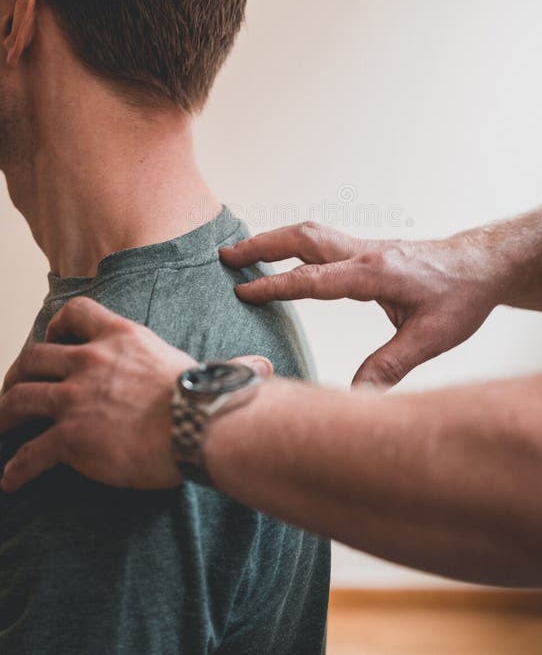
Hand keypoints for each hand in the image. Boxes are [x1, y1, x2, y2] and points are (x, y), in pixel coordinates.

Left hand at [0, 297, 272, 492]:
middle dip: (18, 373)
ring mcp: (76, 398)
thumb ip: (227, 365)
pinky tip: (9, 480)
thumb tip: (263, 368)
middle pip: (34, 356)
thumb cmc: (209, 400)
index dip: (55, 326)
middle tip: (16, 390)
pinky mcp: (70, 437)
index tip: (52, 340)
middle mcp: (91, 361)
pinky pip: (29, 452)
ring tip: (0, 429)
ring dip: (4, 414)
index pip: (75, 313)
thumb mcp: (211, 369)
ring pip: (19, 398)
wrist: (200, 426)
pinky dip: (15, 467)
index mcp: (122, 337)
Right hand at [220, 222, 499, 387]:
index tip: (243, 292)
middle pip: (304, 239)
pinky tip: (283, 258)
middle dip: (262, 246)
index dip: (276, 286)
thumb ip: (391, 366)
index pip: (314, 279)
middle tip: (225, 256)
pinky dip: (293, 245)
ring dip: (274, 241)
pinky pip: (322, 242)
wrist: (484, 266)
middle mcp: (364, 254)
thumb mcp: (431, 338)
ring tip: (242, 252)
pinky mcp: (368, 252)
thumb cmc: (462, 297)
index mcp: (375, 273)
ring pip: (311, 235)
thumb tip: (354, 398)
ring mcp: (365, 248)